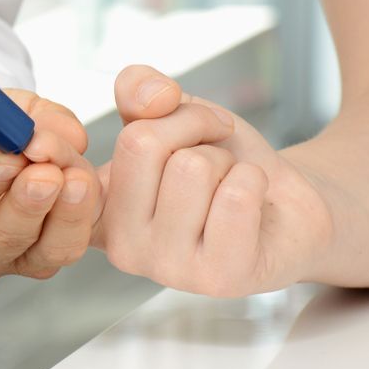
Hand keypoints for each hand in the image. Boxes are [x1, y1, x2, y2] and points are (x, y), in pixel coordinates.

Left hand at [0, 90, 100, 285]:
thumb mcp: (27, 119)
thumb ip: (54, 126)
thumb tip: (74, 138)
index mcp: (28, 239)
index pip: (57, 246)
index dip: (73, 217)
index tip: (77, 178)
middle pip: (11, 244)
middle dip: (31, 207)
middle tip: (44, 174)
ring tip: (6, 159)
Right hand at [93, 65, 333, 296]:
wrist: (286, 206)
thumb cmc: (222, 165)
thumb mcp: (171, 113)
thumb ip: (140, 90)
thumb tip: (155, 97)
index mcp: (98, 210)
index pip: (82, 152)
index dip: (119, 130)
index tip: (132, 137)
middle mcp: (121, 248)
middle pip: (142, 143)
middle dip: (193, 129)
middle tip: (213, 153)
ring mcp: (167, 268)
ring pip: (192, 168)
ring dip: (226, 161)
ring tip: (229, 185)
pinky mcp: (217, 278)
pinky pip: (235, 195)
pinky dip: (253, 180)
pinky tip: (252, 204)